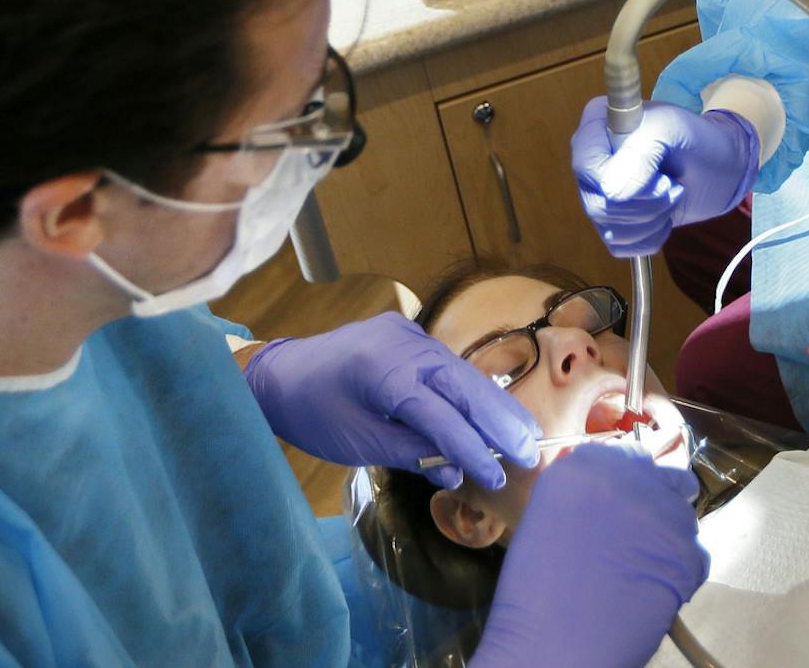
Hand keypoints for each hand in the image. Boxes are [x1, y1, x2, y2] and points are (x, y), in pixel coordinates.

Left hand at [243, 313, 538, 489]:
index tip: (495, 476)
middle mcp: (402, 345)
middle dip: (499, 421)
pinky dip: (471, 389)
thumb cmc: (312, 413)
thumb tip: (456, 470)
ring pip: (461, 372)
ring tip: (526, 434)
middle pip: (463, 384)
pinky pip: (446, 364)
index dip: (471, 447)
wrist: (278, 373)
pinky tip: (496, 410)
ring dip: (494, 404)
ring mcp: (406, 333)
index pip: (440, 415)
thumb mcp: (358, 443)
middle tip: (530, 452)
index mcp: (383, 373)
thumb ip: (410, 453)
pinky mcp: (406, 332)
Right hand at [474, 443, 706, 667]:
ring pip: (685, 514)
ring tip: (643, 567)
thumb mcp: (549, 516)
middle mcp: (630, 477)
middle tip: (640, 535)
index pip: (632, 452)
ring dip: (671, 535)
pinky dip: (681, 572)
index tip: (627, 501)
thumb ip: (587, 490)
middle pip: (667, 476)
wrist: (553, 644)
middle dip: (659, 501)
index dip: (632, 481)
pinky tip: (652, 590)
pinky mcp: (688, 553)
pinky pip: (696, 555)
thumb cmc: (537, 591)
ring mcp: (664, 514)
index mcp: (588, 463)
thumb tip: (615, 491)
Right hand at [571, 97, 758, 257]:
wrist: (718, 169)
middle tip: (671, 185)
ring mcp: (597, 194)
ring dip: (652, 219)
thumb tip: (613, 191)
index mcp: (596, 126)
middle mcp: (590, 161)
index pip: (587, 165)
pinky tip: (663, 215)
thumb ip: (640, 151)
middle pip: (598, 203)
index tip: (659, 172)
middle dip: (646, 202)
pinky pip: (619, 245)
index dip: (622, 178)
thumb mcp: (672, 128)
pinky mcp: (611, 223)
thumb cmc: (696, 140)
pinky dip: (650, 236)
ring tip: (670, 195)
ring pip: (609, 228)